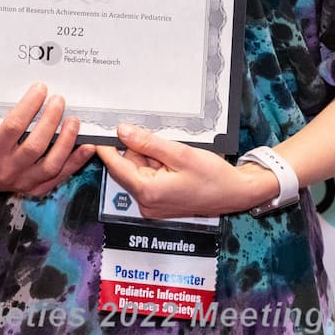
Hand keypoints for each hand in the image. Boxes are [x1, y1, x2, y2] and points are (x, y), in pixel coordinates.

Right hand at [0, 83, 95, 195]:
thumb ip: (4, 114)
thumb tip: (34, 91)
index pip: (13, 127)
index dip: (29, 106)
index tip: (40, 89)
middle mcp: (7, 170)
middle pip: (35, 146)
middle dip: (50, 120)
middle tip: (59, 100)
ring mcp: (23, 183)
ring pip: (51, 164)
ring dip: (66, 140)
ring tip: (73, 120)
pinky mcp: (37, 189)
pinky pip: (61, 176)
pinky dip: (76, 160)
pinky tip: (87, 145)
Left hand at [96, 123, 280, 217]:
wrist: (235, 193)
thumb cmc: (212, 176)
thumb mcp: (180, 153)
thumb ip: (148, 143)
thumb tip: (122, 131)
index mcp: (148, 192)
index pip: (116, 166)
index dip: (107, 146)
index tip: (99, 129)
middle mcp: (146, 203)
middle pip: (128, 168)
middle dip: (139, 150)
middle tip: (157, 137)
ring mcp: (152, 205)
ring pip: (139, 171)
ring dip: (150, 157)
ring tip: (173, 152)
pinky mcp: (159, 202)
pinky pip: (149, 178)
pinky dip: (157, 166)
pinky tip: (173, 160)